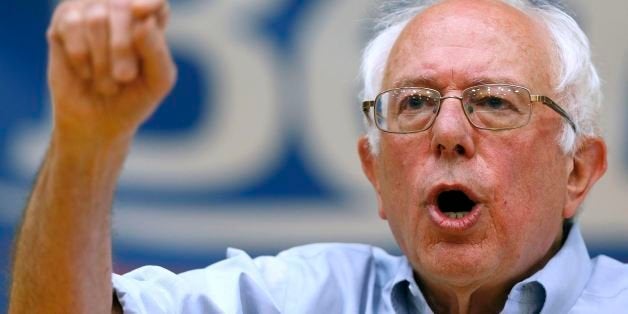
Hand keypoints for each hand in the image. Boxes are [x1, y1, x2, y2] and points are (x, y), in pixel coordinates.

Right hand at [47, 0, 175, 142]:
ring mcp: (91, 13)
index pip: (155, 1)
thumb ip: (157, 50)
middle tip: (125, 77)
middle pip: (123, 6)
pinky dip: (80, 55)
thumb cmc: (134, 98)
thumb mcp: (157, 80)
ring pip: (96, 17)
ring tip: (106, 82)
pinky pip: (71, 24)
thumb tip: (142, 18)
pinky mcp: (63, 23)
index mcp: (150, 22)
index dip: (149, 2)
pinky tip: (85, 72)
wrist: (98, 122)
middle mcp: (121, 10)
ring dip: (102, 59)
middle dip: (123, 46)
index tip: (139, 12)